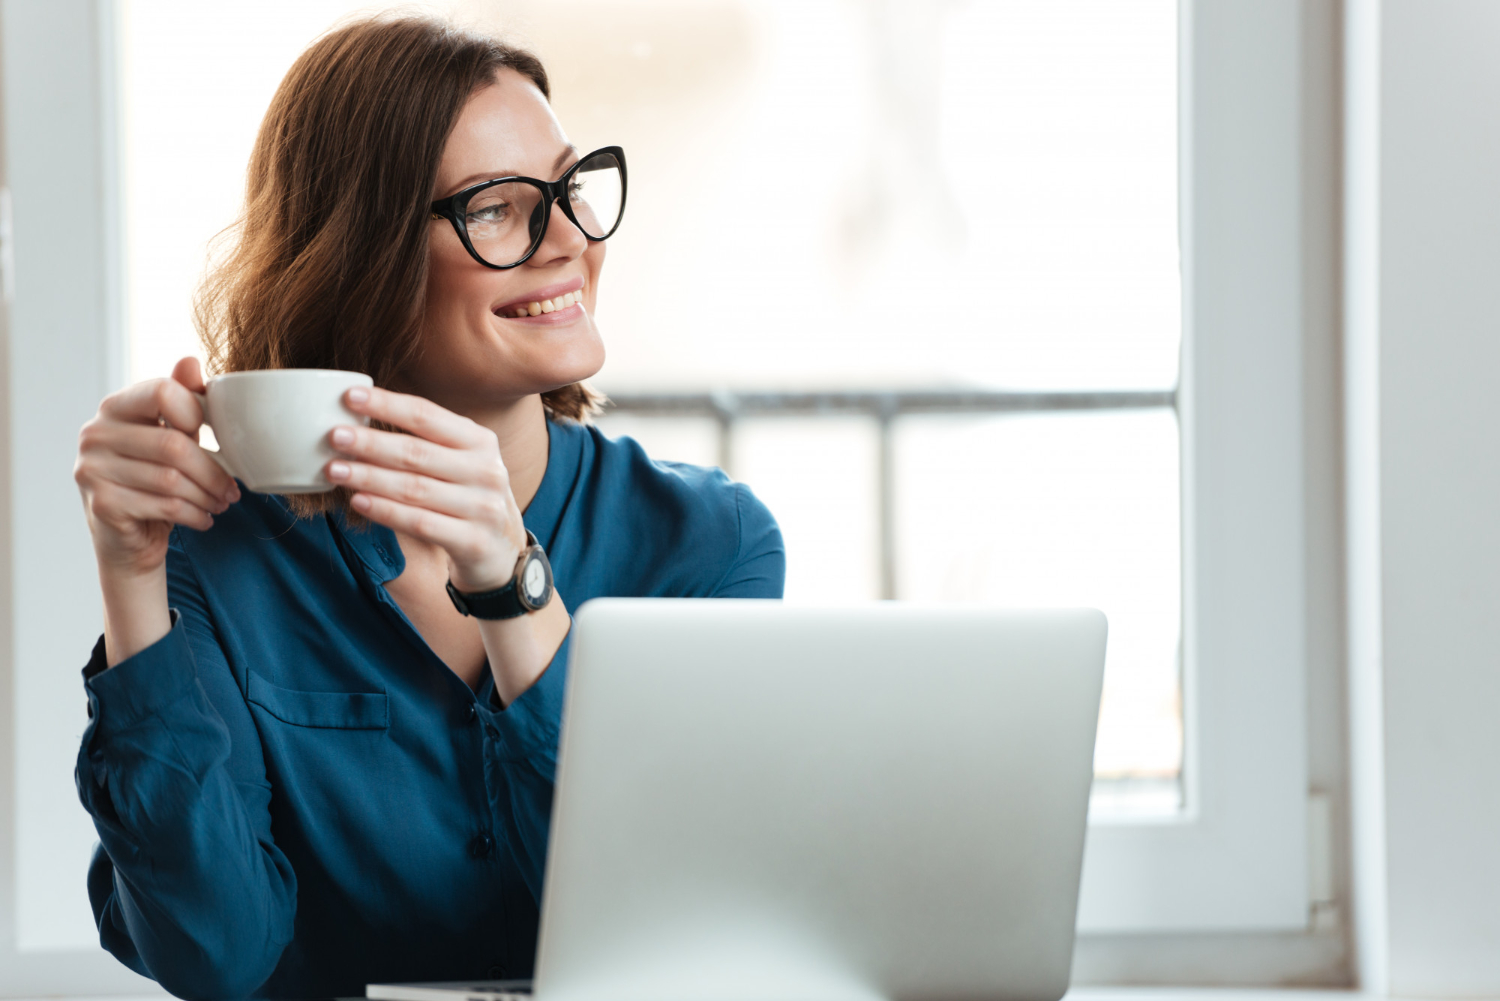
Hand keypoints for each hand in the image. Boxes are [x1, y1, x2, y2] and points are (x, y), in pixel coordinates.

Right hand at [75, 356, 241, 577]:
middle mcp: (95, 434)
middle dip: (213, 471)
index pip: (161, 390)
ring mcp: (92, 469)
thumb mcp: (172, 436)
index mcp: (114, 408)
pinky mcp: (102, 504)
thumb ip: (182, 400)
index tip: (213, 436)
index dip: (196, 412)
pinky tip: (204, 519)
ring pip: (172, 479)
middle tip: (232, 489)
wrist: (128, 539)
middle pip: (173, 444)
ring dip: (207, 496)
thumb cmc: (154, 480)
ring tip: (221, 503)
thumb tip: (191, 360)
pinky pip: (165, 506)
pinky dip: (195, 515)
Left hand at [325, 386, 528, 592]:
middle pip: (417, 453)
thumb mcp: (462, 462)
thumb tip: (359, 421)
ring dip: (369, 477)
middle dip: (370, 443)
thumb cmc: (468, 497)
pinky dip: (385, 511)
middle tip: (334, 436)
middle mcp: (486, 471)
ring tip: (334, 470)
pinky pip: (419, 523)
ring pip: (414, 488)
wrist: (503, 551)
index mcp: (480, 442)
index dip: (387, 405)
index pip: (427, 416)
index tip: (350, 396)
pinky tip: (358, 502)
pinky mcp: (472, 541)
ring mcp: (482, 507)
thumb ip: (426, 442)